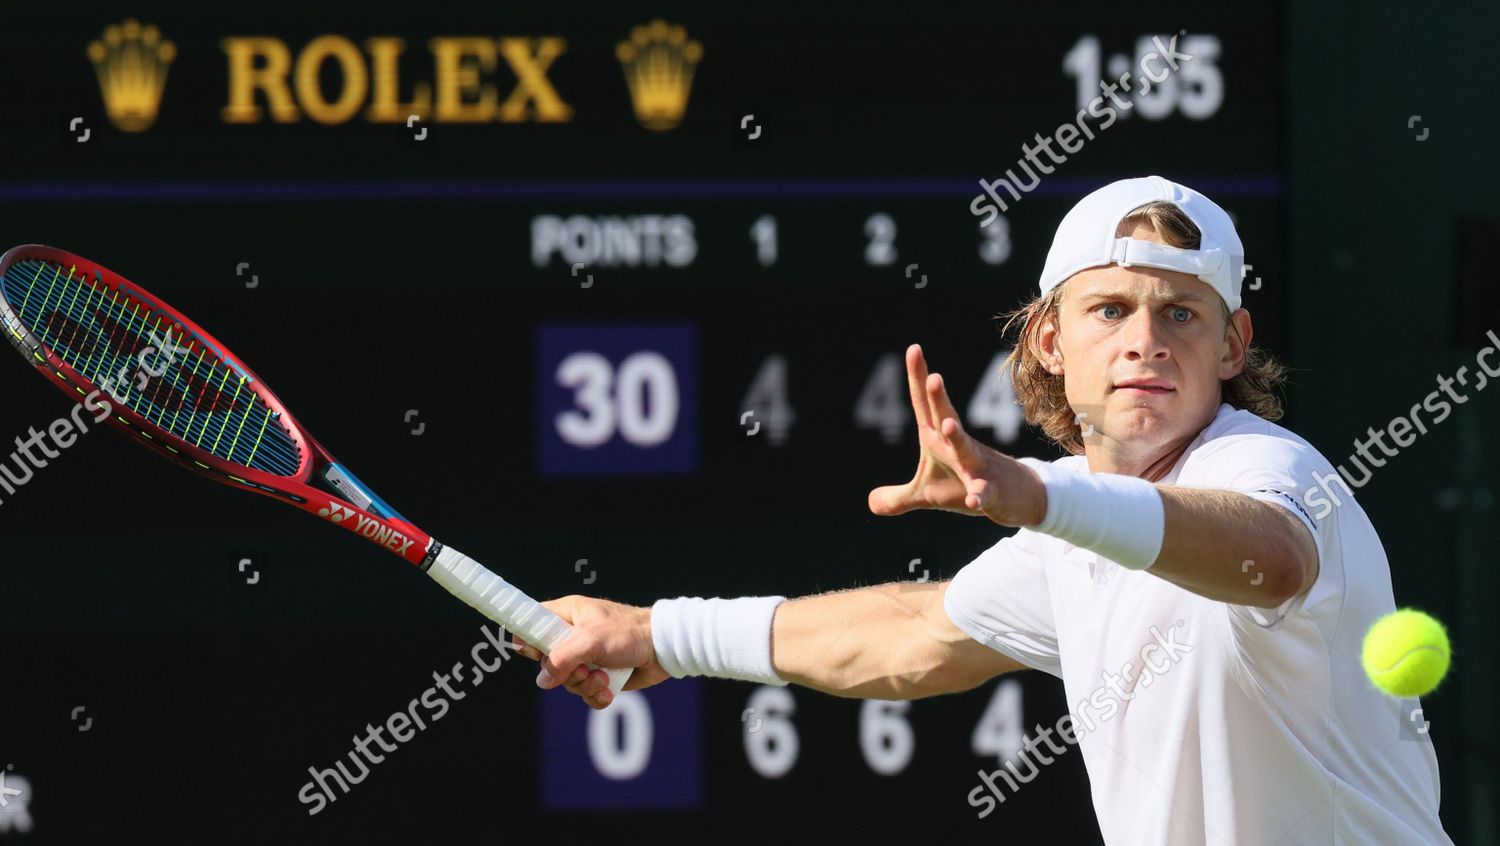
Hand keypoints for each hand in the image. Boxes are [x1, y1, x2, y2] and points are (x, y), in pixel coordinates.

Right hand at [512, 595, 671, 709]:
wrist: (663, 648)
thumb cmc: (629, 633)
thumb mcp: (591, 640)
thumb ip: (562, 658)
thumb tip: (543, 680)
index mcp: (568, 615)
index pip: (533, 624)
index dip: (529, 640)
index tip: (536, 654)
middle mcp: (574, 636)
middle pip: (548, 663)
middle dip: (566, 673)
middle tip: (583, 669)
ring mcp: (587, 657)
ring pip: (567, 682)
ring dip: (584, 685)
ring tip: (603, 678)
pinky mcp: (600, 676)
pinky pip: (586, 694)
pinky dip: (596, 695)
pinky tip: (609, 689)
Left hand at [868, 343, 1046, 526]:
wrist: (1015, 499)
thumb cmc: (965, 488)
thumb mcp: (927, 495)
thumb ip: (898, 498)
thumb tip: (870, 503)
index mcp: (938, 441)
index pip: (925, 405)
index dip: (919, 378)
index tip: (913, 348)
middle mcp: (958, 447)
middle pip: (946, 418)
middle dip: (939, 399)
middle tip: (934, 378)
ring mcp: (976, 467)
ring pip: (966, 449)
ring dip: (956, 437)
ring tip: (947, 426)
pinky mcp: (990, 491)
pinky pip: (984, 492)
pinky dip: (979, 496)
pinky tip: (973, 501)